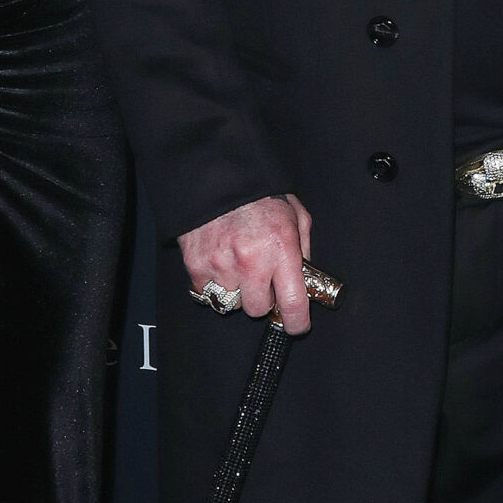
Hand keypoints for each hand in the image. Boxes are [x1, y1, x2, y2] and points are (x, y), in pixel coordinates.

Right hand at [179, 194, 313, 334]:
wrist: (217, 177)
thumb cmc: (260, 197)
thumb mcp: (295, 216)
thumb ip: (303, 249)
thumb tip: (306, 280)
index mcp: (281, 248)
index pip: (292, 304)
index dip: (296, 323)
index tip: (296, 325)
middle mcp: (251, 260)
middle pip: (258, 309)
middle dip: (262, 297)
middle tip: (260, 277)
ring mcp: (221, 264)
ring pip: (231, 303)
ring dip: (236, 289)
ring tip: (237, 263)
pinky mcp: (196, 264)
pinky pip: (207, 293)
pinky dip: (213, 283)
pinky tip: (219, 260)